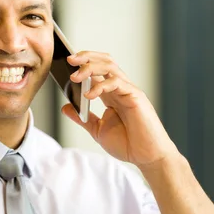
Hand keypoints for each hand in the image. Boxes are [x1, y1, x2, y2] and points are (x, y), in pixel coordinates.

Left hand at [62, 51, 179, 169]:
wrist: (147, 157)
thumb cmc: (128, 144)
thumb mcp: (97, 130)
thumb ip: (82, 118)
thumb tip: (65, 107)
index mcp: (111, 94)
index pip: (97, 70)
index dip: (82, 63)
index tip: (66, 62)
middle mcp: (120, 89)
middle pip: (104, 62)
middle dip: (86, 56)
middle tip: (70, 59)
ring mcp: (128, 90)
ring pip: (110, 67)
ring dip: (90, 67)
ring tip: (75, 76)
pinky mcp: (135, 96)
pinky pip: (117, 82)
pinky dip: (101, 86)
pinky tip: (89, 95)